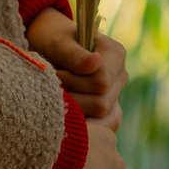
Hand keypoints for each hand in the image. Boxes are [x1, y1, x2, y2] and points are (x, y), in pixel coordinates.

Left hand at [28, 8, 130, 127]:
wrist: (47, 48)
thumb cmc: (52, 41)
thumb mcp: (57, 43)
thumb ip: (75, 55)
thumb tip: (96, 63)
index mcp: (116, 54)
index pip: (101, 81)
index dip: (74, 82)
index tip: (56, 72)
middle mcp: (121, 75)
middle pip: (101, 102)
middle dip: (73, 96)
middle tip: (55, 85)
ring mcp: (116, 94)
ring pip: (101, 117)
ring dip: (74, 109)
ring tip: (60, 95)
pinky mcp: (109, 110)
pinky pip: (105, 127)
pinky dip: (85, 125)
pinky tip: (68, 115)